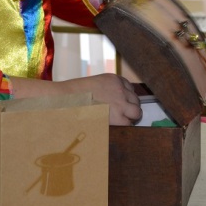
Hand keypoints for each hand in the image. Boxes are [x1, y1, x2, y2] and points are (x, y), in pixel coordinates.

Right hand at [9, 73, 142, 125]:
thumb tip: (113, 102)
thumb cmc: (76, 95)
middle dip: (131, 107)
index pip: (130, 88)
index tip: (122, 104)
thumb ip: (107, 91)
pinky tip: (116, 126)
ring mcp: (121, 102)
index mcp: (114, 79)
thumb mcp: (95, 85)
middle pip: (136, 100)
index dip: (127, 97)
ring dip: (131, 117)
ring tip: (121, 121)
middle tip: (122, 114)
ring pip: (137, 112)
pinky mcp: (118, 116)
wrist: (68, 100)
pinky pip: (129, 122)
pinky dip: (125, 125)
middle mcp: (121, 89)